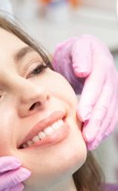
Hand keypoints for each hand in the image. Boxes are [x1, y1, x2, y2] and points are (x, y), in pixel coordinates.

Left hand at [52, 34, 117, 149]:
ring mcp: (113, 91)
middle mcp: (111, 79)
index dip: (90, 101)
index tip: (83, 116)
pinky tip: (96, 141)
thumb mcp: (77, 47)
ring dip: (100, 130)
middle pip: (105, 102)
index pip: (96, 85)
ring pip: (109, 113)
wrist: (87, 54)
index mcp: (101, 65)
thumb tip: (83, 71)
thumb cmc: (76, 52)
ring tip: (90, 143)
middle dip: (96, 121)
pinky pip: (111, 117)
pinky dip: (104, 130)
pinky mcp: (112, 100)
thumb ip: (80, 56)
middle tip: (87, 137)